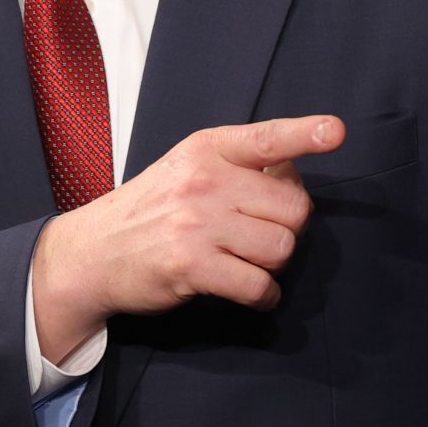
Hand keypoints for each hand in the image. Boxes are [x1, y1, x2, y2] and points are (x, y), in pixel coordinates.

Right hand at [30, 115, 340, 361]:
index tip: (335, 130)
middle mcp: (204, 180)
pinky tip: (251, 291)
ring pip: (282, 248)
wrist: (93, 252)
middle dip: (288, 228)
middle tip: (260, 234)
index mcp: (208, 148)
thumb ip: (238, 166)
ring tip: (249, 262)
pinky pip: (258, 285)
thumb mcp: (187, 168)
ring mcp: (197, 224)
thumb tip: (295, 177)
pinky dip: (264, 296)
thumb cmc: (151, 209)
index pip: (266, 138)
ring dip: (275, 264)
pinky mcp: (192, 266)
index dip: (305, 133)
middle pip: (294, 209)